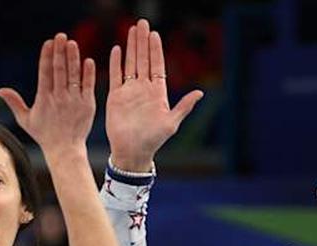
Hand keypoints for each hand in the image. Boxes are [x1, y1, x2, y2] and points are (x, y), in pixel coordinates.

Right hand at [0, 33, 95, 157]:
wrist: (64, 150)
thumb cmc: (44, 134)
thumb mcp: (25, 119)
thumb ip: (14, 103)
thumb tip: (0, 90)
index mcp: (44, 99)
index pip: (45, 73)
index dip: (46, 57)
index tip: (48, 43)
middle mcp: (59, 98)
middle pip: (59, 71)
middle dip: (59, 52)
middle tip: (61, 36)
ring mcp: (74, 101)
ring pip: (73, 76)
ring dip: (73, 58)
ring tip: (72, 43)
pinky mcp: (87, 105)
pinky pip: (87, 86)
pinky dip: (87, 74)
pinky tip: (87, 60)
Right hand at [106, 19, 202, 172]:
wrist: (132, 152)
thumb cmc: (154, 140)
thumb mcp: (171, 123)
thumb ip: (184, 106)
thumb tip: (200, 92)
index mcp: (158, 92)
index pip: (157, 65)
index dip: (155, 49)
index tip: (154, 34)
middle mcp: (143, 89)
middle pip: (143, 59)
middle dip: (142, 42)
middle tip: (142, 23)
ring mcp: (129, 92)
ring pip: (130, 64)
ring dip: (130, 47)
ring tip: (131, 30)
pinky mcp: (116, 97)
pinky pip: (116, 76)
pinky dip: (116, 63)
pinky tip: (117, 49)